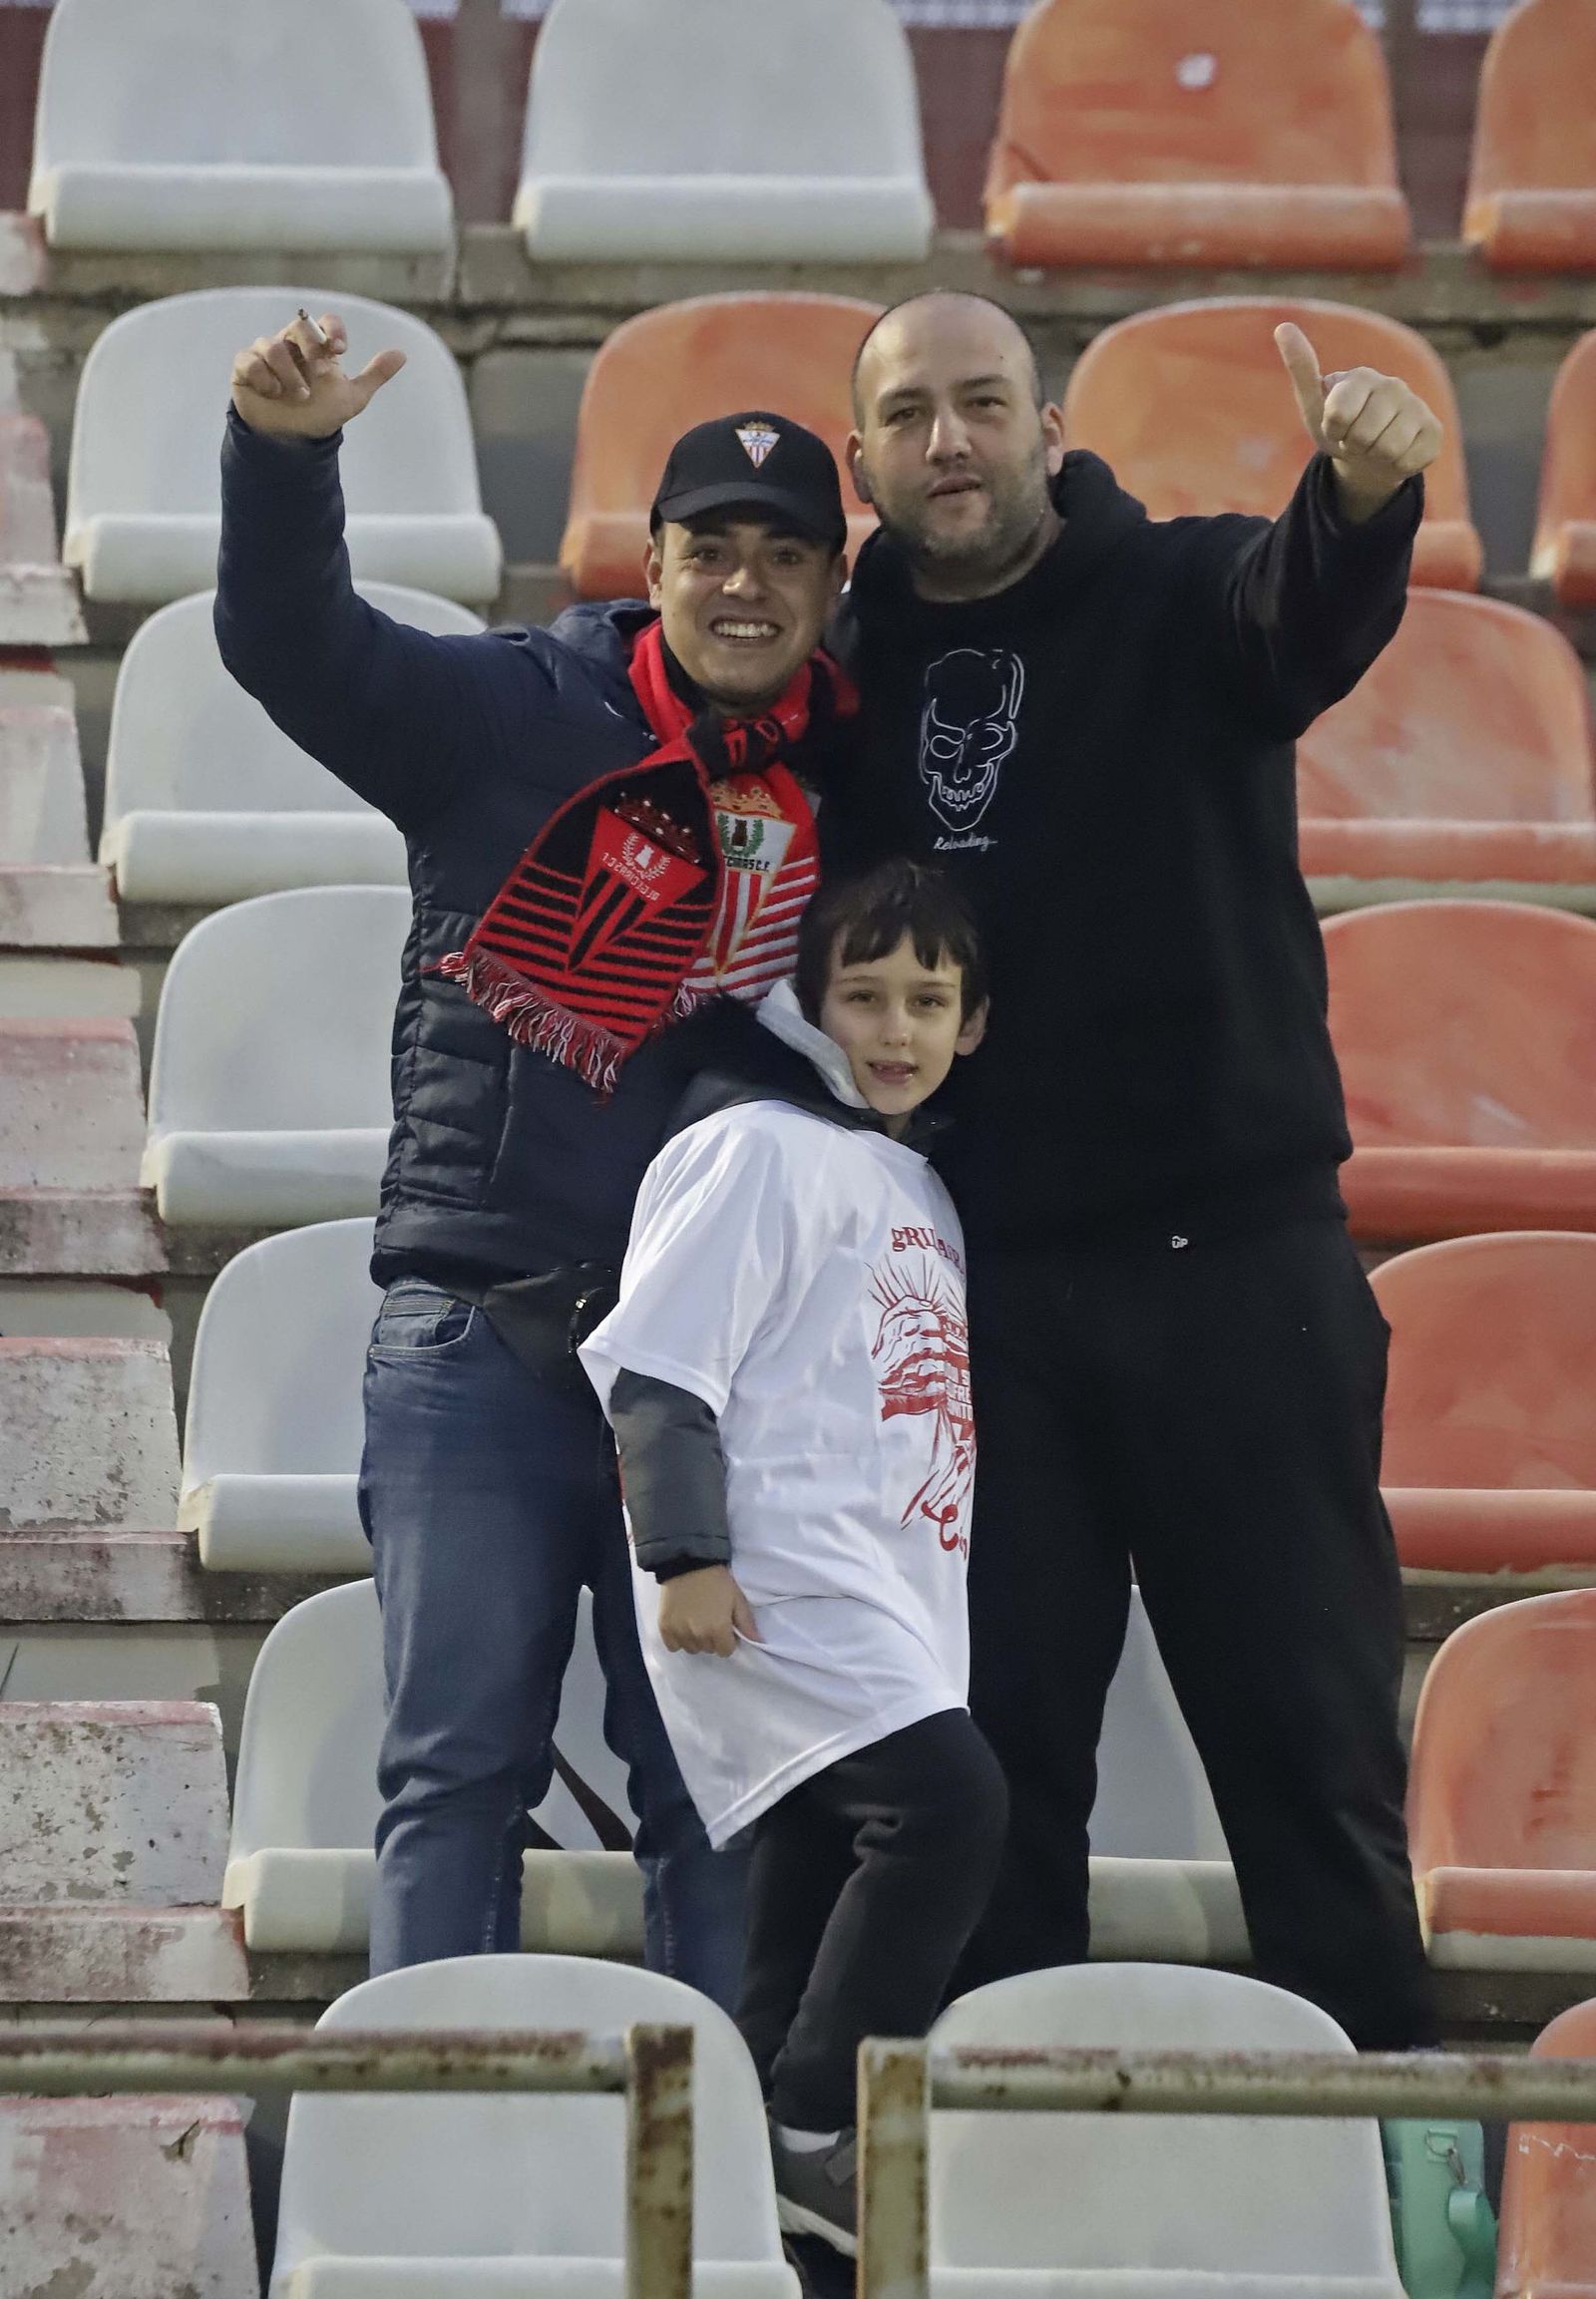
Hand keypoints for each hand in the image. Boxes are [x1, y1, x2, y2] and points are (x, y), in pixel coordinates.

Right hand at [230, 308, 406, 439]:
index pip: (324, 322)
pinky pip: (248, 360)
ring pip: (272, 345)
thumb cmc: (320, 414)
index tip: (340, 350)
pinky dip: (262, 377)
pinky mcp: (244, 369)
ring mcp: (266, 355)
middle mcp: (291, 345)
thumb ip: (374, 375)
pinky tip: (272, 393)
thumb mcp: (352, 397)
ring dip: (288, 372)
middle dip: (311, 348)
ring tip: (299, 395)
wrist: (293, 442)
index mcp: (316, 347)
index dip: (332, 330)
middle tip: (320, 372)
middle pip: (299, 327)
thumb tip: (402, 354)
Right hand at [658, 1565, 760, 1657]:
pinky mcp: (664, 1627)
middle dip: (712, 1638)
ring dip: (695, 1639)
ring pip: (692, 1649)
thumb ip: (746, 1623)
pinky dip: (678, 1639)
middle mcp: (698, 1636)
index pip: (726, 1651)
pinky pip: (673, 1646)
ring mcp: (679, 1633)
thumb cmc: (717, 1581)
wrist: (688, 1563)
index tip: (724, 1627)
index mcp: (718, 1630)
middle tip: (710, 1620)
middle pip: (708, 1649)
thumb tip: (757, 1641)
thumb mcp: (737, 1599)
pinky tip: (682, 1626)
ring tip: (695, 1622)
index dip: (728, 1640)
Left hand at [1274, 322, 1440, 522]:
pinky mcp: (1433, 431)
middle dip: (1354, 446)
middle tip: (1356, 440)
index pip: (1338, 415)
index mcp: (1362, 376)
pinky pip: (1409, 461)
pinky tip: (1395, 455)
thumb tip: (1283, 326)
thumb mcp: (1313, 404)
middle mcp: (1393, 385)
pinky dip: (1396, 466)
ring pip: (1389, 450)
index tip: (1335, 426)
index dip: (1333, 430)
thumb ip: (1301, 368)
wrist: (1367, 457)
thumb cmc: (1338, 429)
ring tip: (1374, 447)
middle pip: (1364, 436)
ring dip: (1375, 457)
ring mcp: (1417, 407)